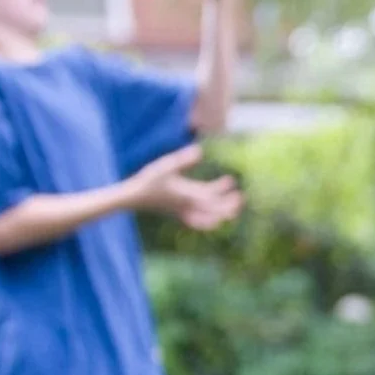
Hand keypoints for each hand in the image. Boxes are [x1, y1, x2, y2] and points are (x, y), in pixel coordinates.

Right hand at [126, 143, 243, 230]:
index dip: (224, 190)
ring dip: (221, 214)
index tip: (232, 181)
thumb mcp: (166, 166)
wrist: (134, 197)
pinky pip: (196, 223)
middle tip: (241, 197)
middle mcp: (188, 205)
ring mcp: (183, 212)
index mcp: (188, 194)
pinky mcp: (177, 214)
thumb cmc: (149, 179)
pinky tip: (213, 221)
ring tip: (233, 210)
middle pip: (214, 209)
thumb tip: (199, 151)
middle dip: (228, 204)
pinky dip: (206, 224)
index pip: (212, 195)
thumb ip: (183, 159)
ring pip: (208, 217)